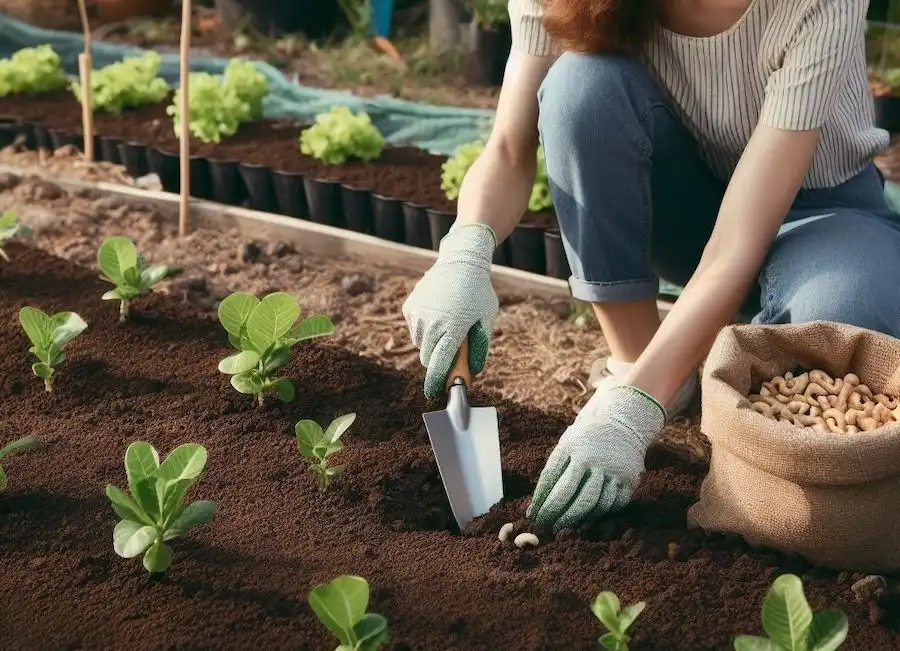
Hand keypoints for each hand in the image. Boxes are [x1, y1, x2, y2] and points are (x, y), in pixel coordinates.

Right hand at [402, 223, 499, 397]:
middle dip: (438, 361)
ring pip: (421, 344)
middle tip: (450, 351)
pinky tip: (437, 314)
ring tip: (446, 327)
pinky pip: (415, 328)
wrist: (461, 261)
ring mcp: (418, 315)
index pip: (440, 365)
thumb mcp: (486, 320)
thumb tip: (474, 372)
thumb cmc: (478, 293)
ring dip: (431, 344)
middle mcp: (432, 324)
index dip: (436, 382)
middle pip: (428, 359)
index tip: (433, 393)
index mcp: (453, 330)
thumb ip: (480, 347)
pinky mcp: (410, 307)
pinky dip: (424, 328)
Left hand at [527, 386, 666, 530]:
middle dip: (558, 516)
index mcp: (573, 448)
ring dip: (578, 520)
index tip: (533, 516)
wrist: (622, 422)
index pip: (551, 480)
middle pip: (574, 496)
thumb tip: (536, 505)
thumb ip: (554, 471)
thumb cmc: (585, 439)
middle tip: (548, 528)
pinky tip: (589, 519)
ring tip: (566, 527)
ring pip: (594, 505)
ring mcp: (614, 470)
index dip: (541, 501)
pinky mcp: (630, 479)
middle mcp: (594, 459)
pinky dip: (600, 515)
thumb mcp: (567, 445)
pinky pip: (614, 505)